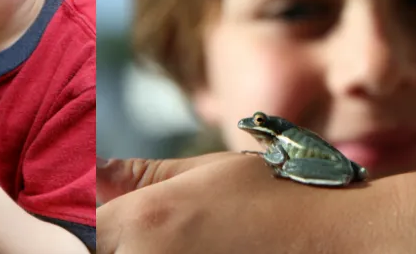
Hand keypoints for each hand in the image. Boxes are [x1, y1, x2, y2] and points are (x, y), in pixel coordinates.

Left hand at [96, 152, 357, 253]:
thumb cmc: (274, 198)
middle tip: (148, 233)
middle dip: (108, 244)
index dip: (80, 225)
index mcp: (146, 221)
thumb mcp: (206, 171)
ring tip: (179, 243)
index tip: (99, 221)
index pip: (76, 231)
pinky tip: (195, 252)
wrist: (339, 242)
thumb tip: (96, 170)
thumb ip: (142, 173)